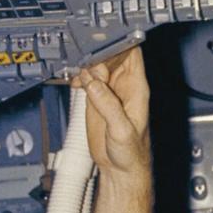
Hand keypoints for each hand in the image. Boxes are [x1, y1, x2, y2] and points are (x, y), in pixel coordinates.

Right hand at [70, 47, 150, 178]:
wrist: (119, 168)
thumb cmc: (131, 153)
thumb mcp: (121, 130)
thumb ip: (108, 106)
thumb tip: (95, 85)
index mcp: (136, 89)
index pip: (133, 54)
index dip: (120, 44)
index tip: (104, 44)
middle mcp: (123, 87)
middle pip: (111, 55)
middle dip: (98, 57)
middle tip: (90, 72)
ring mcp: (109, 92)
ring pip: (97, 65)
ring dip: (87, 67)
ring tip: (82, 81)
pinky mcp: (96, 99)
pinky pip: (87, 79)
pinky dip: (79, 77)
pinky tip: (75, 84)